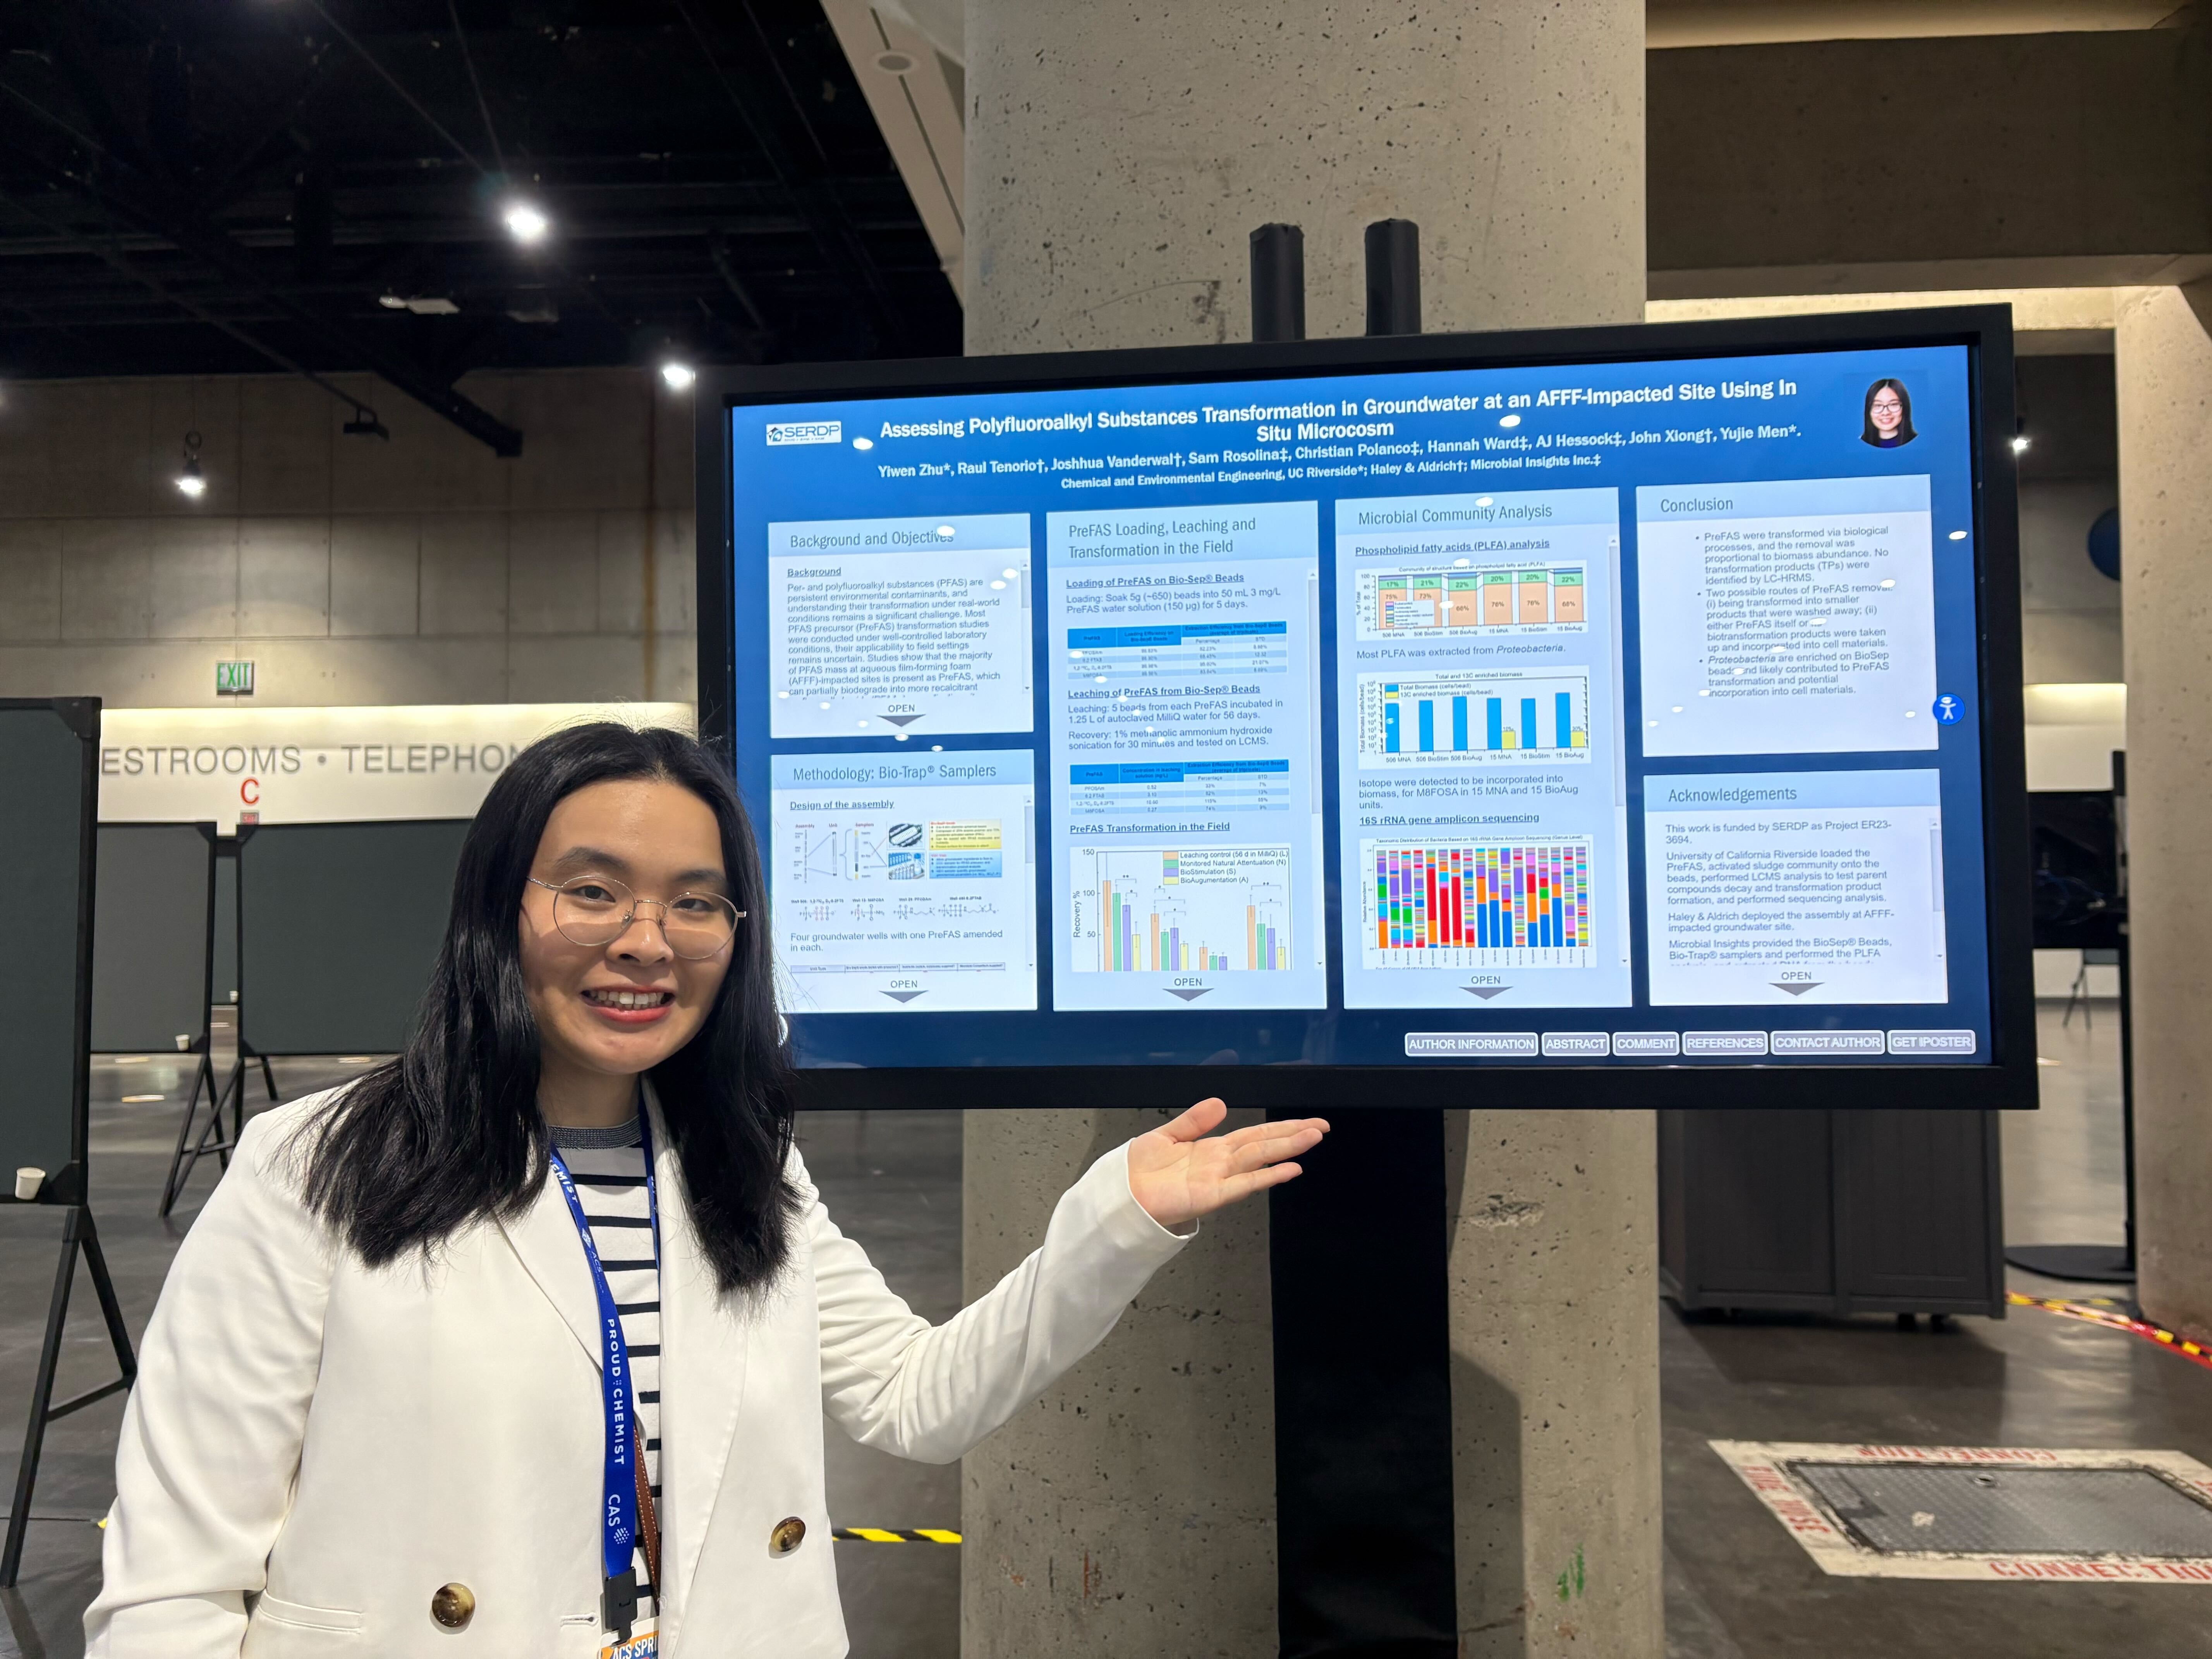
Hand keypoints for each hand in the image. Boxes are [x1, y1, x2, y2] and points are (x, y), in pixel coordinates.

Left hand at [1126, 1098, 1329, 1229]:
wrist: (1120, 1193)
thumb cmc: (1139, 1169)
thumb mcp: (1166, 1135)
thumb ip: (1194, 1121)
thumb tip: (1221, 1102)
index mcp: (1212, 1149)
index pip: (1254, 1135)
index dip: (1280, 1128)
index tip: (1305, 1122)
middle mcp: (1221, 1164)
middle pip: (1263, 1145)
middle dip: (1292, 1135)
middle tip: (1322, 1126)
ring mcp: (1219, 1180)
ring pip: (1260, 1159)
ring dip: (1287, 1148)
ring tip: (1313, 1137)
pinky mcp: (1212, 1196)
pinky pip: (1245, 1183)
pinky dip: (1268, 1175)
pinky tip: (1291, 1168)